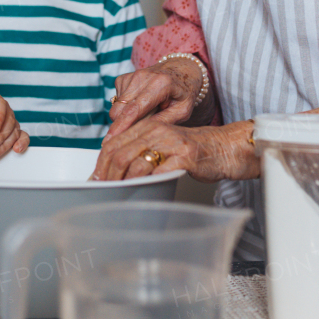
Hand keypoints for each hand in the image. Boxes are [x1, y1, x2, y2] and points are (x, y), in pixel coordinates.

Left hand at [92, 119, 257, 182]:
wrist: (223, 148)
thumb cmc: (191, 150)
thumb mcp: (161, 143)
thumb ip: (140, 149)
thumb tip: (112, 168)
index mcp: (148, 126)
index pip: (113, 143)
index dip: (100, 163)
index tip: (96, 178)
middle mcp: (157, 130)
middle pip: (119, 153)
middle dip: (107, 174)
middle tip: (104, 188)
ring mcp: (170, 143)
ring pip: (135, 162)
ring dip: (122, 181)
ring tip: (118, 192)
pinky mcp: (184, 158)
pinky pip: (157, 172)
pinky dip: (144, 184)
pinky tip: (140, 191)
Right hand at [107, 59, 202, 138]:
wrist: (180, 70)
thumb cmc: (183, 93)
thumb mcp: (183, 111)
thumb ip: (163, 121)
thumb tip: (141, 132)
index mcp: (160, 84)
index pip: (135, 108)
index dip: (122, 125)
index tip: (111, 140)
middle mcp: (142, 77)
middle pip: (120, 110)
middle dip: (123, 125)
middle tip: (140, 130)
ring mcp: (131, 76)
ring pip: (116, 108)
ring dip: (127, 116)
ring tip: (147, 113)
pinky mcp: (123, 78)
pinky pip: (117, 102)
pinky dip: (126, 108)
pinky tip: (141, 104)